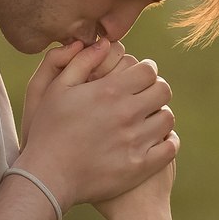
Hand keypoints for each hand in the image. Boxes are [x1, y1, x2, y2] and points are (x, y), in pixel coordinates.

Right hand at [16, 39, 175, 208]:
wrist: (48, 176)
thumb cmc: (49, 130)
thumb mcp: (56, 89)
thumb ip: (81, 62)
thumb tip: (104, 43)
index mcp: (109, 91)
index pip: (148, 70)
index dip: (146, 70)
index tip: (139, 76)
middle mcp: (127, 114)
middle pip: (163, 91)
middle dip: (155, 89)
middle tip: (145, 96)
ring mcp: (136, 141)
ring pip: (168, 118)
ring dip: (160, 114)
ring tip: (148, 118)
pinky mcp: (140, 166)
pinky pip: (170, 147)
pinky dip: (168, 141)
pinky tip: (156, 140)